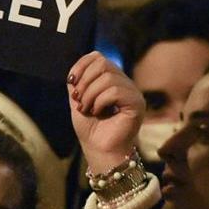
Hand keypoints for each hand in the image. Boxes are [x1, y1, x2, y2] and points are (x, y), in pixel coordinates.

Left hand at [68, 51, 143, 172]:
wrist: (99, 151)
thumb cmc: (90, 130)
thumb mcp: (78, 101)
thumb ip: (77, 83)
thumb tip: (75, 69)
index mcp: (113, 81)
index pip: (98, 57)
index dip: (81, 65)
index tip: (71, 82)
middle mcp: (125, 84)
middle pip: (103, 64)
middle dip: (85, 82)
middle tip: (79, 101)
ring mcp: (133, 93)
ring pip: (108, 78)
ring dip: (90, 94)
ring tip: (87, 109)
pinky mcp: (137, 104)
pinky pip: (116, 91)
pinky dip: (100, 101)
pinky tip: (98, 113)